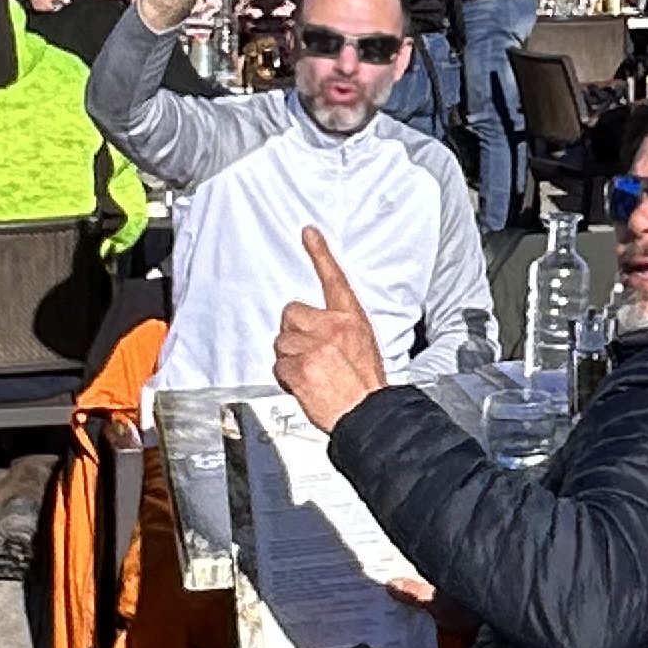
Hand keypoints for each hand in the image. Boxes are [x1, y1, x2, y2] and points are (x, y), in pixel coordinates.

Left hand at [271, 226, 386, 429]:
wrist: (369, 414)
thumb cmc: (366, 387)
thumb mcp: (363, 347)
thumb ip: (339, 332)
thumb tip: (318, 332)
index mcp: (351, 319)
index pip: (333, 278)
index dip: (320, 253)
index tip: (308, 233)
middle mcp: (332, 327)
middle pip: (290, 315)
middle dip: (293, 334)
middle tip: (310, 355)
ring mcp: (315, 345)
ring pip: (281, 343)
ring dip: (289, 359)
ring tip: (312, 374)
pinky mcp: (300, 365)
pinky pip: (278, 365)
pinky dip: (286, 378)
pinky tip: (304, 385)